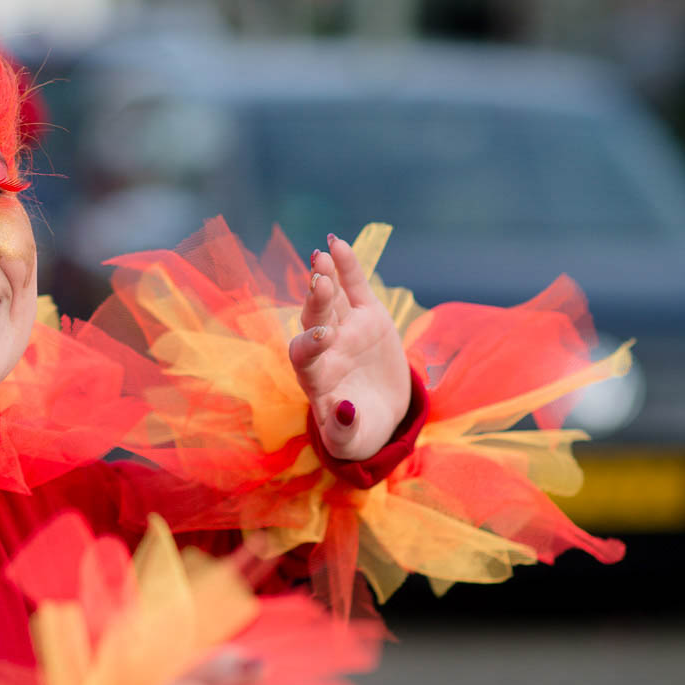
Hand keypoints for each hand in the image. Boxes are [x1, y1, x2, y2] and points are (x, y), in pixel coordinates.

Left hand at [287, 233, 411, 461]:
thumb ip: (343, 431)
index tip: (323, 338)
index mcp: (315, 377)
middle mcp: (325, 347)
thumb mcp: (352, 442)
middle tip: (319, 283)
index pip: (303, 356)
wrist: (381, 414)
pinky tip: (337, 243)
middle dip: (316, 302)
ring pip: (331, 298)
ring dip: (324, 275)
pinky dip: (346, 265)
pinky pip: (354, 286)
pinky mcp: (368, 315)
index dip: (309, 345)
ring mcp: (346, 328)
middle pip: (314, 319)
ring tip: (321, 256)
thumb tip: (342, 410)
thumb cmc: (358, 432)